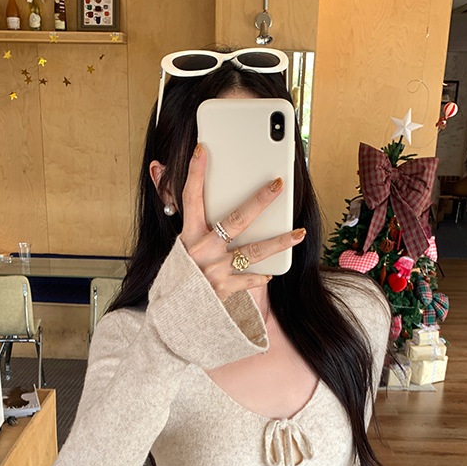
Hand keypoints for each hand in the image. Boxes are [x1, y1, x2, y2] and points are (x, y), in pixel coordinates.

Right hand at [178, 143, 305, 301]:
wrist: (171, 316)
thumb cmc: (177, 277)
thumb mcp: (176, 247)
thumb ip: (186, 219)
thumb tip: (167, 179)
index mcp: (187, 236)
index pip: (191, 198)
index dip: (196, 173)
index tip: (203, 149)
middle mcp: (202, 251)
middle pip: (236, 220)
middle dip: (259, 200)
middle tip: (278, 184)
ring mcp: (214, 271)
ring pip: (253, 251)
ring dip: (279, 241)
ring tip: (299, 233)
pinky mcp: (224, 290)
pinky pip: (249, 279)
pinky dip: (261, 275)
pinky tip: (272, 271)